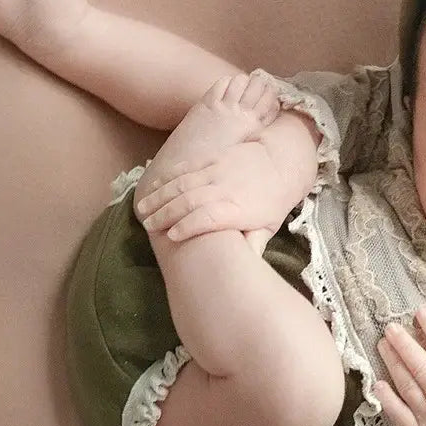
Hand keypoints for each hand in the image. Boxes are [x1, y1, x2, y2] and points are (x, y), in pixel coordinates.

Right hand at [136, 140, 300, 249]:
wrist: (282, 161)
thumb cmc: (273, 201)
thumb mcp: (269, 226)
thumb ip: (253, 244)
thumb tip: (246, 268)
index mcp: (239, 209)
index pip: (208, 218)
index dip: (188, 227)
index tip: (172, 237)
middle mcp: (226, 189)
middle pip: (190, 201)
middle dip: (166, 213)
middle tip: (149, 225)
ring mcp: (218, 171)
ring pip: (184, 182)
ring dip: (161, 195)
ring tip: (143, 207)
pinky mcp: (214, 158)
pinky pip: (187, 167)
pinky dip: (169, 176)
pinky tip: (154, 184)